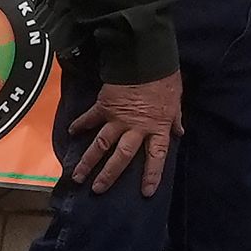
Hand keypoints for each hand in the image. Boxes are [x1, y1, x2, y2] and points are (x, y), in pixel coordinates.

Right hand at [65, 71, 183, 195]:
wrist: (147, 58)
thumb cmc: (165, 79)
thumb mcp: (175, 101)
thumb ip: (175, 118)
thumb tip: (179, 131)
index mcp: (157, 127)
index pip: (156, 156)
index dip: (152, 174)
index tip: (146, 192)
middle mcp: (136, 128)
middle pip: (121, 156)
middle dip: (109, 175)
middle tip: (97, 190)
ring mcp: (118, 118)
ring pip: (101, 144)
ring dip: (88, 160)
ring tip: (77, 176)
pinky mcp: (104, 106)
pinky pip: (90, 118)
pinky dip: (80, 124)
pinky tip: (71, 132)